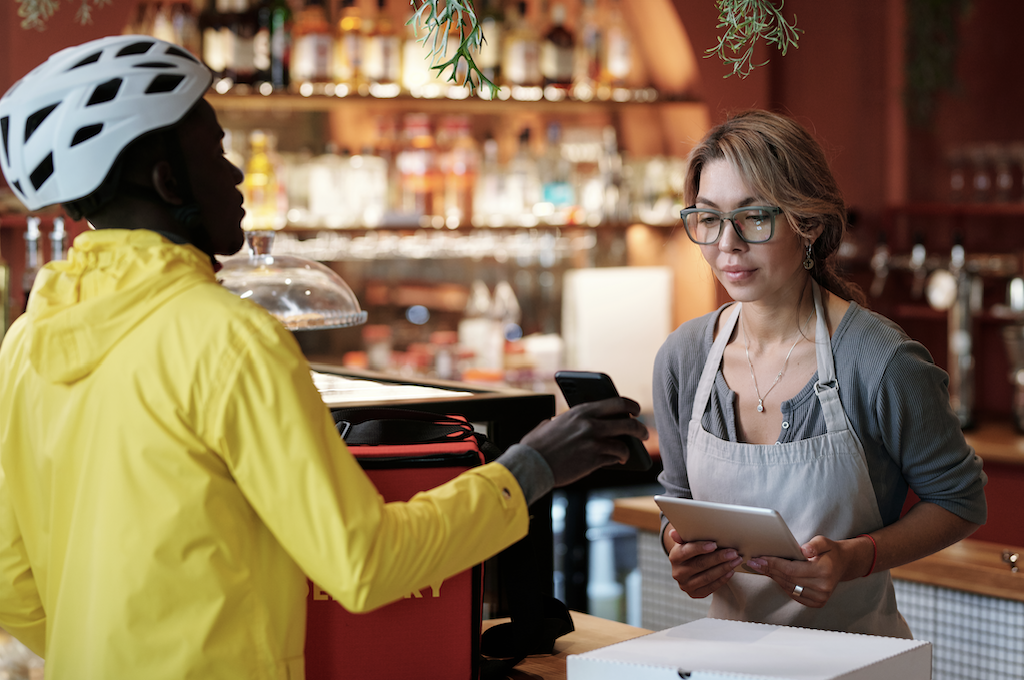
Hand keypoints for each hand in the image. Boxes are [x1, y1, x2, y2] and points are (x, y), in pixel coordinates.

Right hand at [520, 397, 648, 486]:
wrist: (530, 464)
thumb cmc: (538, 445)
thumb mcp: (554, 423)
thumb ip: (570, 421)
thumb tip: (581, 423)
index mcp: (581, 411)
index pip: (616, 403)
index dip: (631, 406)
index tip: (636, 411)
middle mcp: (590, 425)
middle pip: (627, 424)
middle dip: (640, 429)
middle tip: (644, 433)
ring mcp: (592, 443)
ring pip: (623, 445)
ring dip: (628, 450)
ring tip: (628, 452)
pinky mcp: (592, 461)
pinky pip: (613, 459)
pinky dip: (617, 460)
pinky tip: (617, 461)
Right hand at [664, 526, 742, 597]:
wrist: (689, 567)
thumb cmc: (691, 549)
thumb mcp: (687, 541)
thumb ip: (683, 536)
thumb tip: (673, 533)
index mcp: (674, 557)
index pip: (686, 552)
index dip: (700, 548)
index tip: (714, 544)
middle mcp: (678, 573)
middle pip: (700, 564)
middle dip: (719, 558)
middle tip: (733, 552)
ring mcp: (686, 585)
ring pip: (707, 577)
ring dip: (724, 568)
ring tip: (736, 560)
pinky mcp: (694, 594)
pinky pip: (711, 587)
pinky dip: (723, 579)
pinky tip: (731, 571)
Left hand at [744, 535, 852, 606]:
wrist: (843, 564)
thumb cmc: (830, 552)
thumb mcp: (824, 542)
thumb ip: (814, 544)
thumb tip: (803, 550)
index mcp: (824, 572)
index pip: (791, 570)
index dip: (773, 564)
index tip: (760, 559)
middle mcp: (823, 588)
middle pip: (787, 579)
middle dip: (769, 570)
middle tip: (754, 562)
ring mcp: (820, 598)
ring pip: (788, 588)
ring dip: (773, 577)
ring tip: (761, 568)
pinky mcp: (817, 603)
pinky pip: (793, 594)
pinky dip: (782, 585)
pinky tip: (774, 576)